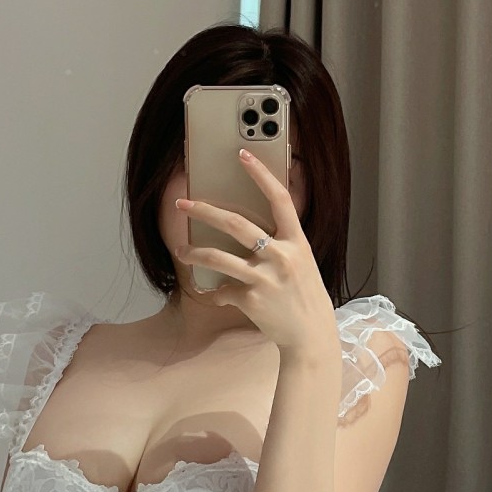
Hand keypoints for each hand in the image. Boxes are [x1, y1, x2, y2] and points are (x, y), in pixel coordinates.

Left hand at [174, 148, 339, 360]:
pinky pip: (223, 290)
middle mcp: (282, 256)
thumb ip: (280, 244)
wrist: (311, 335)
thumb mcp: (301, 263)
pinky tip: (215, 294)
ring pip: (218, 257)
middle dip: (204, 210)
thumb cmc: (304, 296)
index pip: (280, 199)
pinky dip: (216, 292)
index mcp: (297, 242)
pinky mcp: (251, 300)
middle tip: (183, 203)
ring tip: (180, 250)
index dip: (261, 175)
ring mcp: (266, 278)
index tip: (243, 155)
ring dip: (194, 252)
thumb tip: (247, 230)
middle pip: (236, 224)